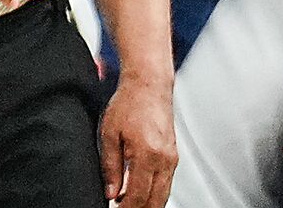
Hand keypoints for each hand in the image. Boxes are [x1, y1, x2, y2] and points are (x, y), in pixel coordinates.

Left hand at [99, 73, 176, 207]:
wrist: (149, 86)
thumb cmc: (128, 104)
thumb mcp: (109, 133)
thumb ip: (110, 165)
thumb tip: (110, 192)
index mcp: (146, 154)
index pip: (138, 194)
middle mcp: (164, 160)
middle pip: (155, 199)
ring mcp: (172, 159)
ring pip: (163, 194)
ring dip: (148, 204)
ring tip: (127, 206)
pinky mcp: (173, 157)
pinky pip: (166, 183)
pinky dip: (155, 193)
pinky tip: (140, 194)